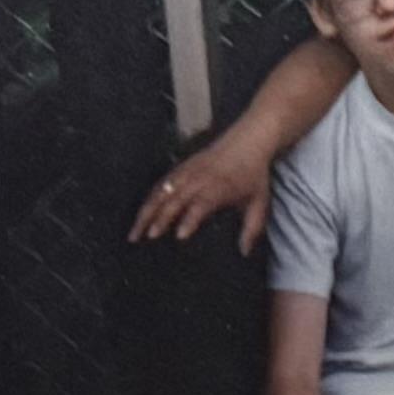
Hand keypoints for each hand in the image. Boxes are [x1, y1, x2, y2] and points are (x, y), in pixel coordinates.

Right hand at [129, 133, 274, 254]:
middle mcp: (200, 180)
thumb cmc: (253, 175)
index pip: (202, 204)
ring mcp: (187, 172)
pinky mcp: (180, 168)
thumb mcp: (259, 201)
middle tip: (148, 238)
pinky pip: (159, 185)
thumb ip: (252, 228)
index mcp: (220, 188)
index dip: (190, 219)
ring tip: (134, 233)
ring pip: (161, 192)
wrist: (248, 142)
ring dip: (146, 212)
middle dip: (160, 219)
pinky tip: (139, 216)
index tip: (180, 236)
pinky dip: (148, 200)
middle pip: (175, 199)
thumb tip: (244, 252)